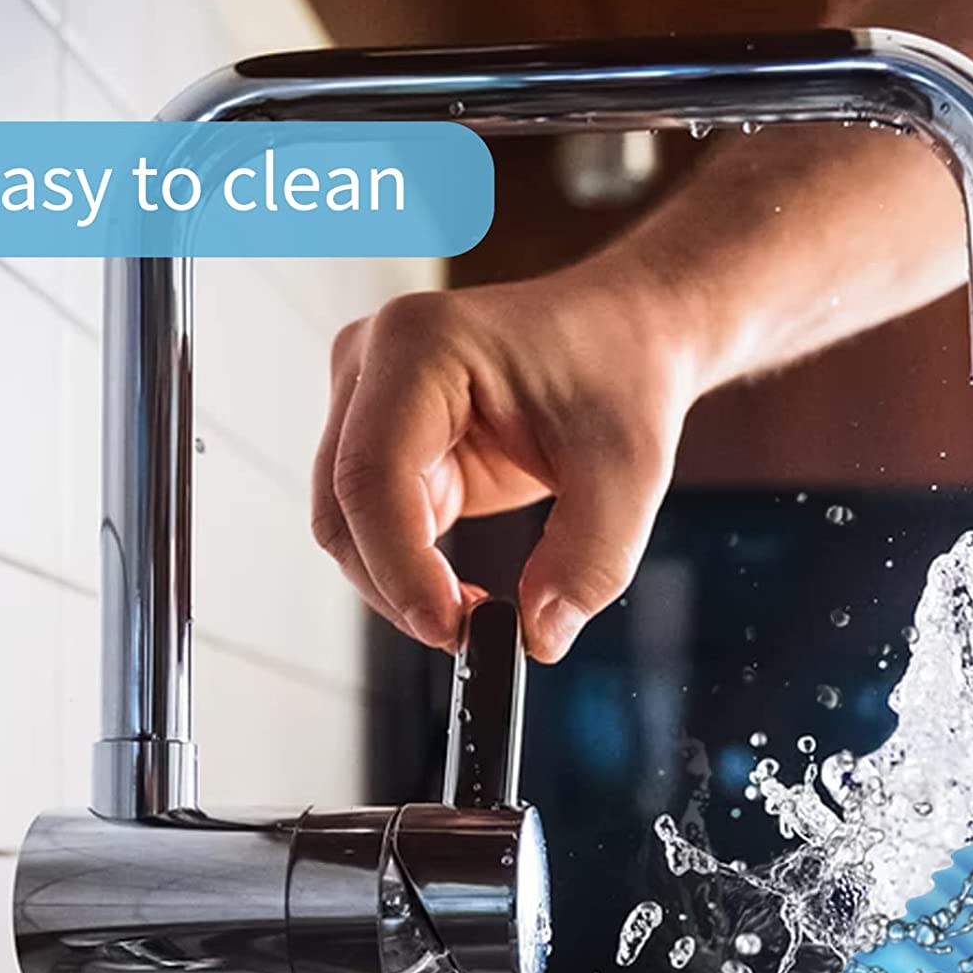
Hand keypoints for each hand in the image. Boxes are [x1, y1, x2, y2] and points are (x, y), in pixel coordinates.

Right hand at [313, 267, 702, 662]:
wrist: (627, 336)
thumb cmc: (623, 371)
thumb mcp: (629, 470)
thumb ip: (590, 559)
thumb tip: (539, 636)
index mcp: (421, 344)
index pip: (373, 474)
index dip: (399, 565)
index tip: (452, 627)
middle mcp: (374, 364)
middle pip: (343, 507)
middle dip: (397, 586)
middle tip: (470, 636)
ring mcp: (370, 402)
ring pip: (349, 526)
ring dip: (401, 585)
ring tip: (479, 613)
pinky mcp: (388, 442)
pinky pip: (377, 528)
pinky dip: (412, 572)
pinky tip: (465, 592)